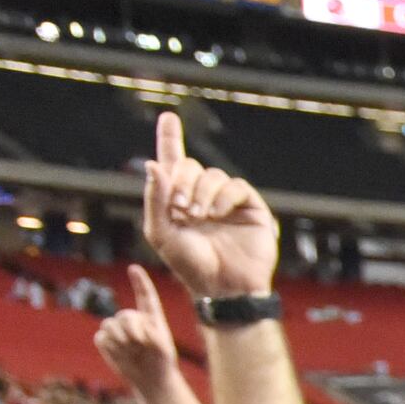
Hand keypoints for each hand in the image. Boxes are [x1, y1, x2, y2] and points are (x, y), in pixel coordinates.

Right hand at [93, 264, 180, 387]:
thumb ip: (152, 336)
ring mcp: (118, 329)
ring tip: (133, 351)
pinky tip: (121, 355)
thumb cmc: (162, 362)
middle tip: (140, 343)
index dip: (140, 282)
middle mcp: (134, 319)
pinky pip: (101, 338)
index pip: (145, 296)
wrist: (151, 379)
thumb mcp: (164, 349)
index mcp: (152, 317)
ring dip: (121, 340)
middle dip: (131, 329)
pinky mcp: (106, 340)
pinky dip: (111, 348)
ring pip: (109, 325)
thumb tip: (133, 331)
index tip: (134, 269)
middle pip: (124, 315)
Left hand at [139, 111, 278, 298]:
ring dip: (202, 193)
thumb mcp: (160, 233)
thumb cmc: (189, 266)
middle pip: (191, 167)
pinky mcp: (250, 207)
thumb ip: (155, 199)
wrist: (223, 287)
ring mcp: (227, 201)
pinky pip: (236, 187)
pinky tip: (217, 214)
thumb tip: (154, 164)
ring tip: (198, 217)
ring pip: (213, 176)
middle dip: (182, 183)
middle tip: (180, 209)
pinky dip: (223, 197)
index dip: (171, 139)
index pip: (174, 162)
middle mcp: (203, 196)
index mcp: (179, 200)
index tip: (168, 117)